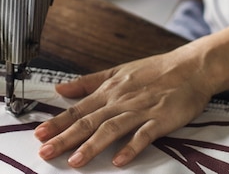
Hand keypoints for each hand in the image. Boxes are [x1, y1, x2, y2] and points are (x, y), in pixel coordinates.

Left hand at [34, 46, 214, 167]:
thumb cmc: (153, 71)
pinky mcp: (160, 119)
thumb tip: (60, 88)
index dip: (57, 123)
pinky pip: (143, 135)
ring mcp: (139, 110)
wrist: (190, 67)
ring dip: (92, 146)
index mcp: (107, 91)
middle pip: (87, 122)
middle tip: (46, 151)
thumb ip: (87, 83)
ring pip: (110, 129)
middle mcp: (119, 101)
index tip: (39, 134)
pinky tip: (119, 160)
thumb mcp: (115, 72)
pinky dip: (131, 147)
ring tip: (75, 160)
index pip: (76, 110)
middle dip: (64, 138)